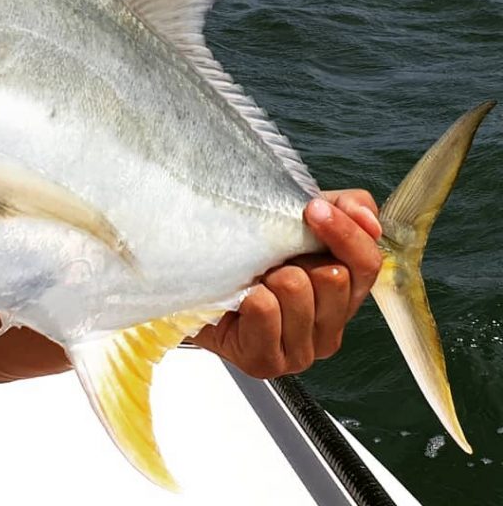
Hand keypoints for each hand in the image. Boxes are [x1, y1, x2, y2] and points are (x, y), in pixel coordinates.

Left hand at [191, 189, 382, 378]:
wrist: (201, 279)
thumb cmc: (253, 251)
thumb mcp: (301, 216)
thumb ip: (347, 208)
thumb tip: (368, 221)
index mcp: (346, 294)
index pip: (367, 264)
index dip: (344, 233)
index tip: (312, 208)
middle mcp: (331, 327)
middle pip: (334, 278)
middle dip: (297, 255)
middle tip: (272, 258)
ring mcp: (302, 350)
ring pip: (296, 290)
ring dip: (270, 273)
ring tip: (255, 278)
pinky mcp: (266, 362)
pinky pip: (265, 310)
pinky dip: (249, 294)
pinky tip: (242, 297)